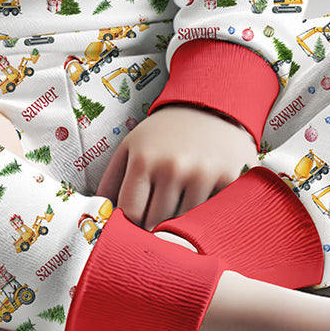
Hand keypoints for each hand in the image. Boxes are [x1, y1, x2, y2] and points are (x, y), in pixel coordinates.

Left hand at [96, 105, 256, 230]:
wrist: (209, 106)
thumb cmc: (164, 132)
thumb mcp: (130, 146)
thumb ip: (111, 180)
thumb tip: (99, 214)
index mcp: (143, 160)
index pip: (131, 213)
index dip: (132, 221)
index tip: (139, 219)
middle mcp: (172, 168)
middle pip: (156, 223)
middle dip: (156, 224)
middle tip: (161, 215)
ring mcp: (203, 175)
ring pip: (184, 224)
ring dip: (182, 222)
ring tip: (183, 206)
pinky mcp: (229, 179)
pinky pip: (213, 216)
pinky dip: (208, 216)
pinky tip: (205, 203)